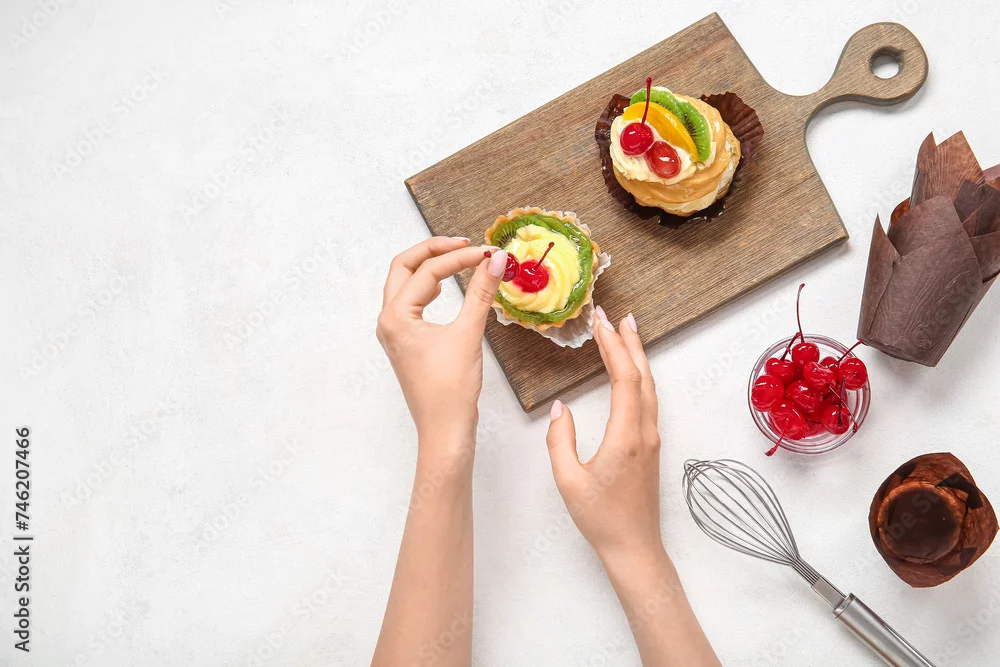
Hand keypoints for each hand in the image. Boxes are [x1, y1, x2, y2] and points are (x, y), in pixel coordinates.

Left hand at [377, 236, 506, 454]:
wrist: (444, 429)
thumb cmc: (451, 389)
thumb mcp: (469, 334)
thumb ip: (481, 293)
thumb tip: (496, 260)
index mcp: (395, 316)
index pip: (427, 272)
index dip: (459, 258)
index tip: (489, 254)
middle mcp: (388, 321)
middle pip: (403, 268)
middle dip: (433, 251)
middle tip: (464, 244)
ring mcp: (394, 332)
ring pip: (404, 284)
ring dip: (429, 268)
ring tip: (458, 260)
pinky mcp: (405, 342)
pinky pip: (410, 303)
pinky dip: (427, 288)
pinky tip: (444, 288)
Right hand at [545, 307, 661, 560]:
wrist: (634, 548)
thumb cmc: (601, 519)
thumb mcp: (568, 480)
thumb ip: (561, 441)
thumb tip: (561, 409)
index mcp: (626, 436)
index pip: (624, 379)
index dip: (614, 347)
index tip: (601, 323)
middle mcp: (645, 433)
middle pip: (643, 376)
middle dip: (629, 343)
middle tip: (616, 316)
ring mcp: (651, 439)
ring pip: (650, 387)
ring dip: (638, 357)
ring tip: (627, 333)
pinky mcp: (650, 446)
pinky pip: (649, 401)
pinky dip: (640, 377)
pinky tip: (632, 372)